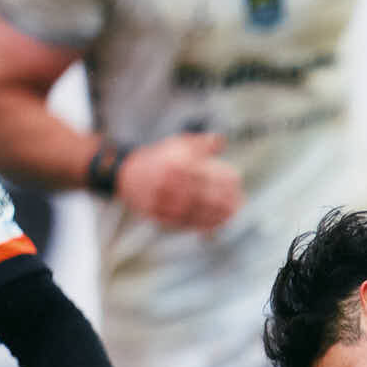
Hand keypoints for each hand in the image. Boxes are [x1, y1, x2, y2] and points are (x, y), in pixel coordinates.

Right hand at [116, 133, 242, 230]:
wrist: (127, 174)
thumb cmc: (160, 158)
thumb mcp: (179, 144)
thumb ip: (202, 143)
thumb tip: (221, 141)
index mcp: (175, 164)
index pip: (209, 174)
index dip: (227, 179)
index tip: (238, 180)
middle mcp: (168, 183)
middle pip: (206, 196)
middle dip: (226, 200)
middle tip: (240, 200)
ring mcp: (162, 201)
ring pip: (197, 212)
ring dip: (218, 214)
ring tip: (232, 212)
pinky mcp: (158, 215)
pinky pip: (185, 223)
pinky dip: (203, 224)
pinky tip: (217, 223)